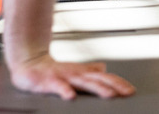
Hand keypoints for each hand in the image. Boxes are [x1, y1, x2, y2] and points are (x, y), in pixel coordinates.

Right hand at [8, 54, 134, 99]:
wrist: (27, 62)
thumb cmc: (51, 69)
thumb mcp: (72, 70)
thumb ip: (89, 69)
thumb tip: (104, 68)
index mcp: (80, 73)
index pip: (103, 77)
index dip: (117, 83)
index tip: (131, 90)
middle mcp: (73, 74)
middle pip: (96, 80)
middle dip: (112, 86)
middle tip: (125, 93)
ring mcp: (61, 76)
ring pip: (80, 82)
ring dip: (95, 88)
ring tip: (108, 94)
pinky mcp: (47, 80)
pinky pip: (56, 86)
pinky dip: (64, 90)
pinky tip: (70, 96)